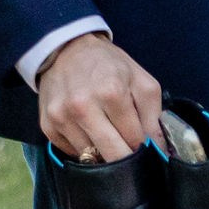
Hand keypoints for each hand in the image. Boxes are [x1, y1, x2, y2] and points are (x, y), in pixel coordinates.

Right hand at [35, 33, 162, 164]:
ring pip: (92, 159)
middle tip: (130, 151)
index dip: (144, 147)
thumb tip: (160, 152)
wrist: (66, 49)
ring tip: (107, 134)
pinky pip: (72, 154)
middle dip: (126, 159)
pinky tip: (87, 130)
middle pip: (113, 156)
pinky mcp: (48, 126)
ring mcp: (62, 118)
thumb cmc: (109, 65)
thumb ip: (154, 117)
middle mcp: (83, 107)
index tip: (145, 145)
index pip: (135, 141)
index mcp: (112, 92)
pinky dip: (84, 148)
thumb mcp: (141, 81)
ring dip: (103, 153)